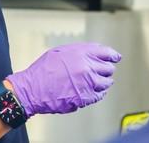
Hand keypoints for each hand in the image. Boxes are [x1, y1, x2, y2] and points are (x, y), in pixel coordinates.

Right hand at [6, 42, 121, 116]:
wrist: (32, 89)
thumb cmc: (42, 71)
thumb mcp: (60, 52)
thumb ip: (79, 51)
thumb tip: (93, 52)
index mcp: (81, 53)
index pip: (106, 52)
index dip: (113, 55)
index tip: (116, 57)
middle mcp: (86, 67)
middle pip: (108, 68)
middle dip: (107, 69)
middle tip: (104, 71)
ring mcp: (87, 83)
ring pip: (106, 83)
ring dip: (104, 82)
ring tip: (100, 82)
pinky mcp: (85, 97)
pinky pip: (99, 95)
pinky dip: (99, 93)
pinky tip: (95, 91)